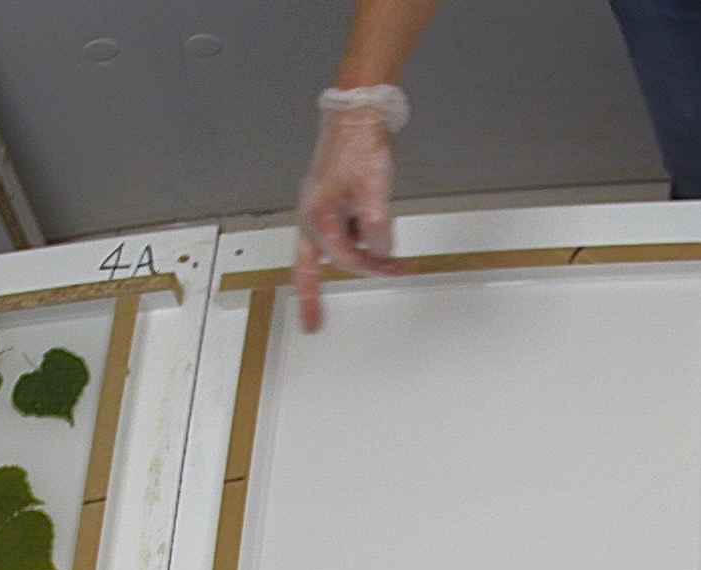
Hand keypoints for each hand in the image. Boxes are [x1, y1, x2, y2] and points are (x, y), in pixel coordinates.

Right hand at [293, 89, 405, 332]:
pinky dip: (357, 240)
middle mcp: (311, 215)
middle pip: (307, 266)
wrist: (357, 112)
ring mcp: (319, 207)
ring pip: (329, 248)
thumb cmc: (360, 145)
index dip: (370, 267)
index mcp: (318, 215)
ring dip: (354, 259)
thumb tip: (380, 254)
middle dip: (311, 296)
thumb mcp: (375, 189)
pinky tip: (377, 236)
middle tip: (311, 325)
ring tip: (388, 266)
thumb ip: (377, 227)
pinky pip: (341, 231)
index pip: (343, 257)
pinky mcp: (331, 200)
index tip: (393, 271)